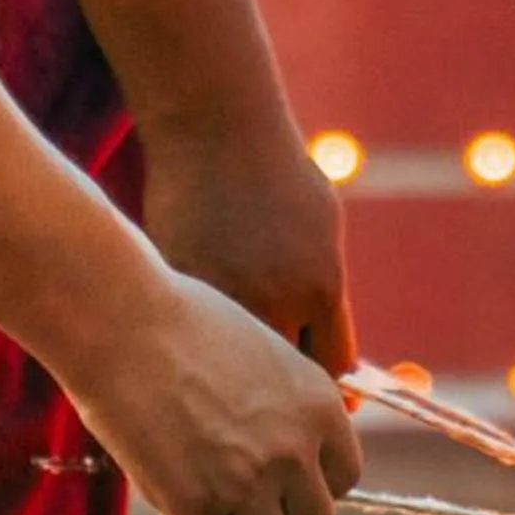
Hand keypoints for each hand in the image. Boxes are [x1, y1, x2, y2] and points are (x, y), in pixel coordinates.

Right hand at [64, 270, 361, 514]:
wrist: (120, 318)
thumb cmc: (181, 321)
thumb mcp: (263, 353)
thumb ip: (288, 410)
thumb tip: (292, 461)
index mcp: (320, 405)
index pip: (344, 477)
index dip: (307, 479)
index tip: (275, 470)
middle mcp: (295, 449)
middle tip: (237, 488)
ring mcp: (249, 483)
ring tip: (205, 492)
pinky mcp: (198, 507)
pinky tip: (168, 484)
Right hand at [140, 113, 357, 375]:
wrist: (214, 130)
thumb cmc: (276, 170)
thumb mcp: (321, 227)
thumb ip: (324, 291)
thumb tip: (329, 352)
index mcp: (320, 287)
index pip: (334, 370)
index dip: (327, 385)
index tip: (316, 384)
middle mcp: (275, 302)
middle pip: (284, 379)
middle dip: (280, 384)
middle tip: (271, 376)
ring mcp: (223, 298)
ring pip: (234, 367)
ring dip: (235, 370)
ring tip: (229, 356)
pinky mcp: (180, 289)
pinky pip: (196, 336)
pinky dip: (197, 338)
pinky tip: (194, 323)